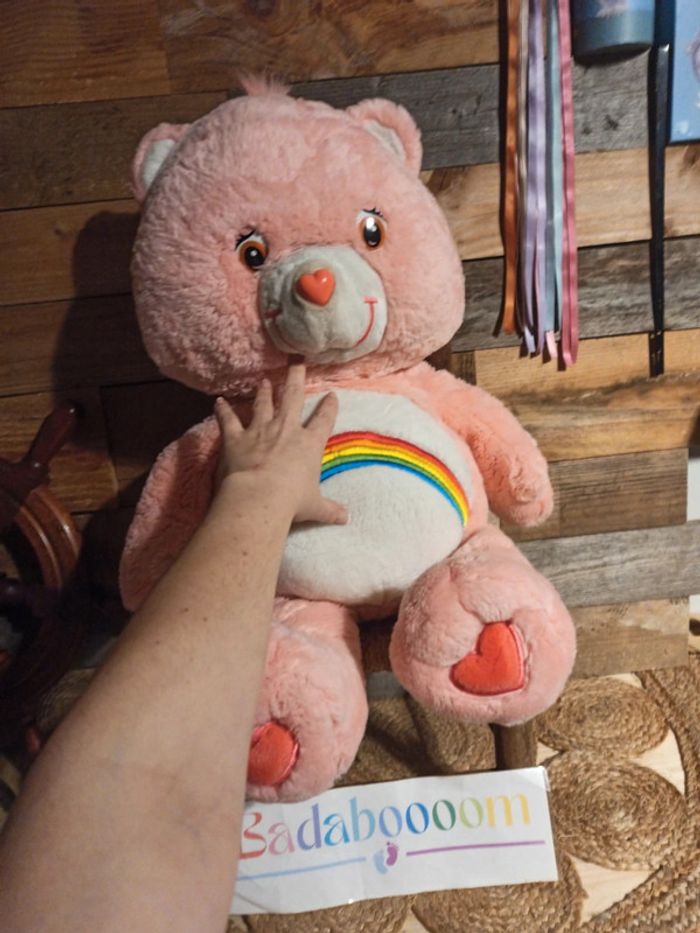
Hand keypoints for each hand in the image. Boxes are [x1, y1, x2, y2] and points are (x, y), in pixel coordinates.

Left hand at [213, 364, 347, 525]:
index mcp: (309, 444)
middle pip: (293, 397)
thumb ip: (329, 509)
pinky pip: (228, 420)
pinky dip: (223, 411)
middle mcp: (286, 430)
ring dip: (264, 391)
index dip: (329, 407)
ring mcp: (260, 430)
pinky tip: (218, 402)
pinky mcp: (236, 437)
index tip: (332, 395)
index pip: (323, 420)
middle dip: (296, 379)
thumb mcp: (315, 506)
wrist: (259, 497)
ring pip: (263, 404)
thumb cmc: (291, 501)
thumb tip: (345, 519)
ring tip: (264, 381)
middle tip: (297, 363)